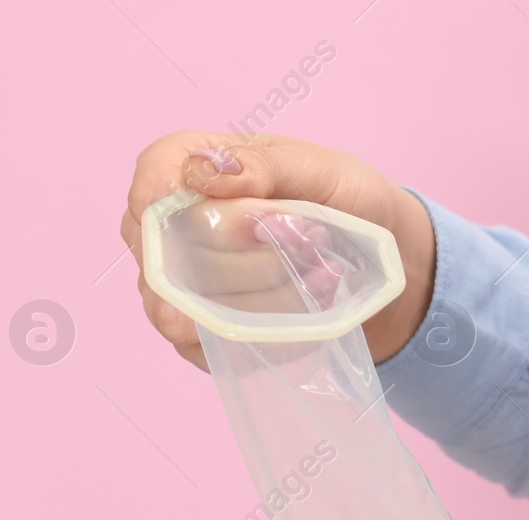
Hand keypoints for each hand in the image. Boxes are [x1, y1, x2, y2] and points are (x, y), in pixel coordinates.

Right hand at [121, 131, 435, 370]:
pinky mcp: (201, 337)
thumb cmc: (338, 197)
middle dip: (253, 253)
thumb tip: (200, 173)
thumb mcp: (316, 168)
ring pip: (192, 307)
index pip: (151, 188)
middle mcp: (165, 231)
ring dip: (269, 291)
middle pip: (172, 255)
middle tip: (311, 237)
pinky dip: (276, 326)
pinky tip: (315, 298)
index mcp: (182, 168)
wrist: (377, 257)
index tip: (257, 219)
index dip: (188, 208)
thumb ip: (262, 166)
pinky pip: (219, 344)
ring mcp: (177, 289)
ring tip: (322, 267)